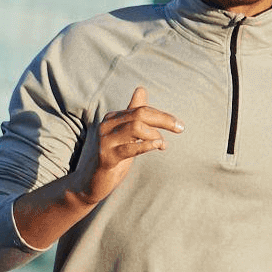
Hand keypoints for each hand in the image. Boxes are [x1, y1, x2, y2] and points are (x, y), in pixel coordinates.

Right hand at [68, 86, 182, 206]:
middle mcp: (106, 126)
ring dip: (155, 135)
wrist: (91, 182)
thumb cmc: (113, 156)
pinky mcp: (106, 158)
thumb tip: (141, 89)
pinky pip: (129, 148)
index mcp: (113, 118)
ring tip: (163, 145)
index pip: (141, 109)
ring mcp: (105, 141)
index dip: (162, 116)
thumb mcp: (125, 134)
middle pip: (140, 114)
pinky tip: (158, 145)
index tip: (178, 124)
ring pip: (135, 127)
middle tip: (180, 128)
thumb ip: (133, 114)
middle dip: (163, 120)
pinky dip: (146, 145)